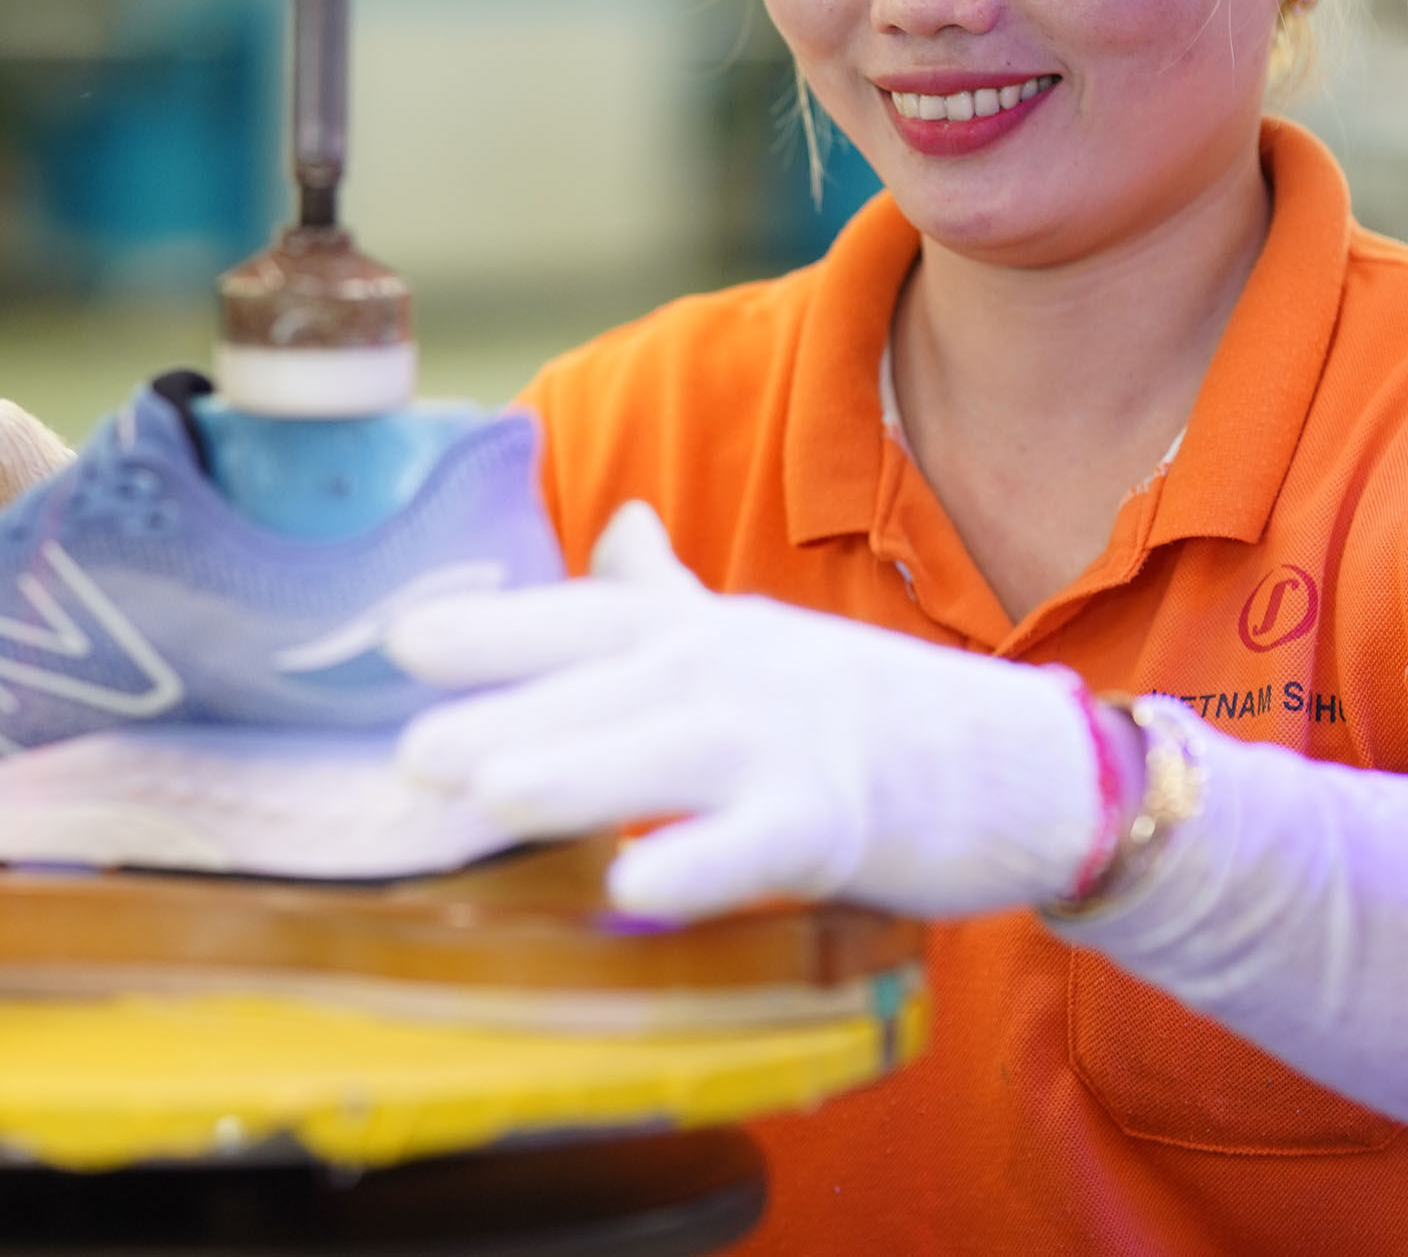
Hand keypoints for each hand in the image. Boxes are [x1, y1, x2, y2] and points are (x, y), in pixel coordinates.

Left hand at [390, 502, 1112, 923]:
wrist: (1009, 754)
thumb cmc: (854, 703)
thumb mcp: (745, 633)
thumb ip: (659, 591)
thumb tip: (608, 523)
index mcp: (696, 630)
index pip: (584, 614)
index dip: (494, 626)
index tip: (398, 638)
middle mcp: (728, 669)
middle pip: (609, 682)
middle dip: (508, 710)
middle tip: (408, 752)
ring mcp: (784, 740)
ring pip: (669, 750)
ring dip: (579, 768)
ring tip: (486, 795)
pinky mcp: (838, 820)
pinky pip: (760, 841)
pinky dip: (702, 859)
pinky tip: (634, 885)